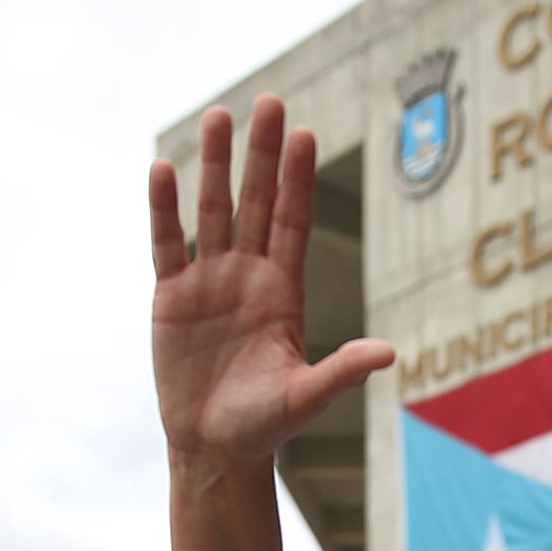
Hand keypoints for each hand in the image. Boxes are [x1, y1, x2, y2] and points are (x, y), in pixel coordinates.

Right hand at [149, 95, 391, 466]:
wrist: (215, 449)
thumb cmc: (265, 426)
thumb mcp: (305, 398)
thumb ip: (341, 371)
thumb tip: (388, 353)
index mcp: (284, 292)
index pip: (293, 222)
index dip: (298, 179)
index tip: (305, 134)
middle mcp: (248, 276)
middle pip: (257, 203)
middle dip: (262, 154)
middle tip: (270, 101)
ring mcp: (208, 281)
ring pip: (213, 211)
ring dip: (215, 165)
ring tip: (219, 116)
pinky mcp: (171, 296)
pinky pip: (167, 243)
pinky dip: (164, 209)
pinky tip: (164, 168)